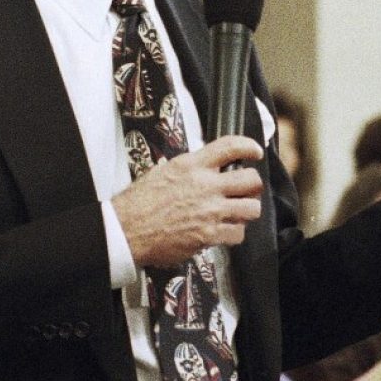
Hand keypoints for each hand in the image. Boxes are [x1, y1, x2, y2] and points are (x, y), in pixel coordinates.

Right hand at [113, 136, 263, 267]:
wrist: (126, 229)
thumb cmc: (139, 203)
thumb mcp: (162, 172)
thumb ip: (188, 169)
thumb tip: (202, 169)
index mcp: (192, 165)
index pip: (230, 146)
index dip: (249, 146)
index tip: (254, 152)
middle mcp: (206, 186)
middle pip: (251, 180)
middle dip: (253, 185)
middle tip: (246, 190)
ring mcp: (211, 211)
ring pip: (252, 208)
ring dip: (247, 210)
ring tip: (237, 212)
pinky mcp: (210, 234)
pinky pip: (238, 233)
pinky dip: (234, 233)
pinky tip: (224, 231)